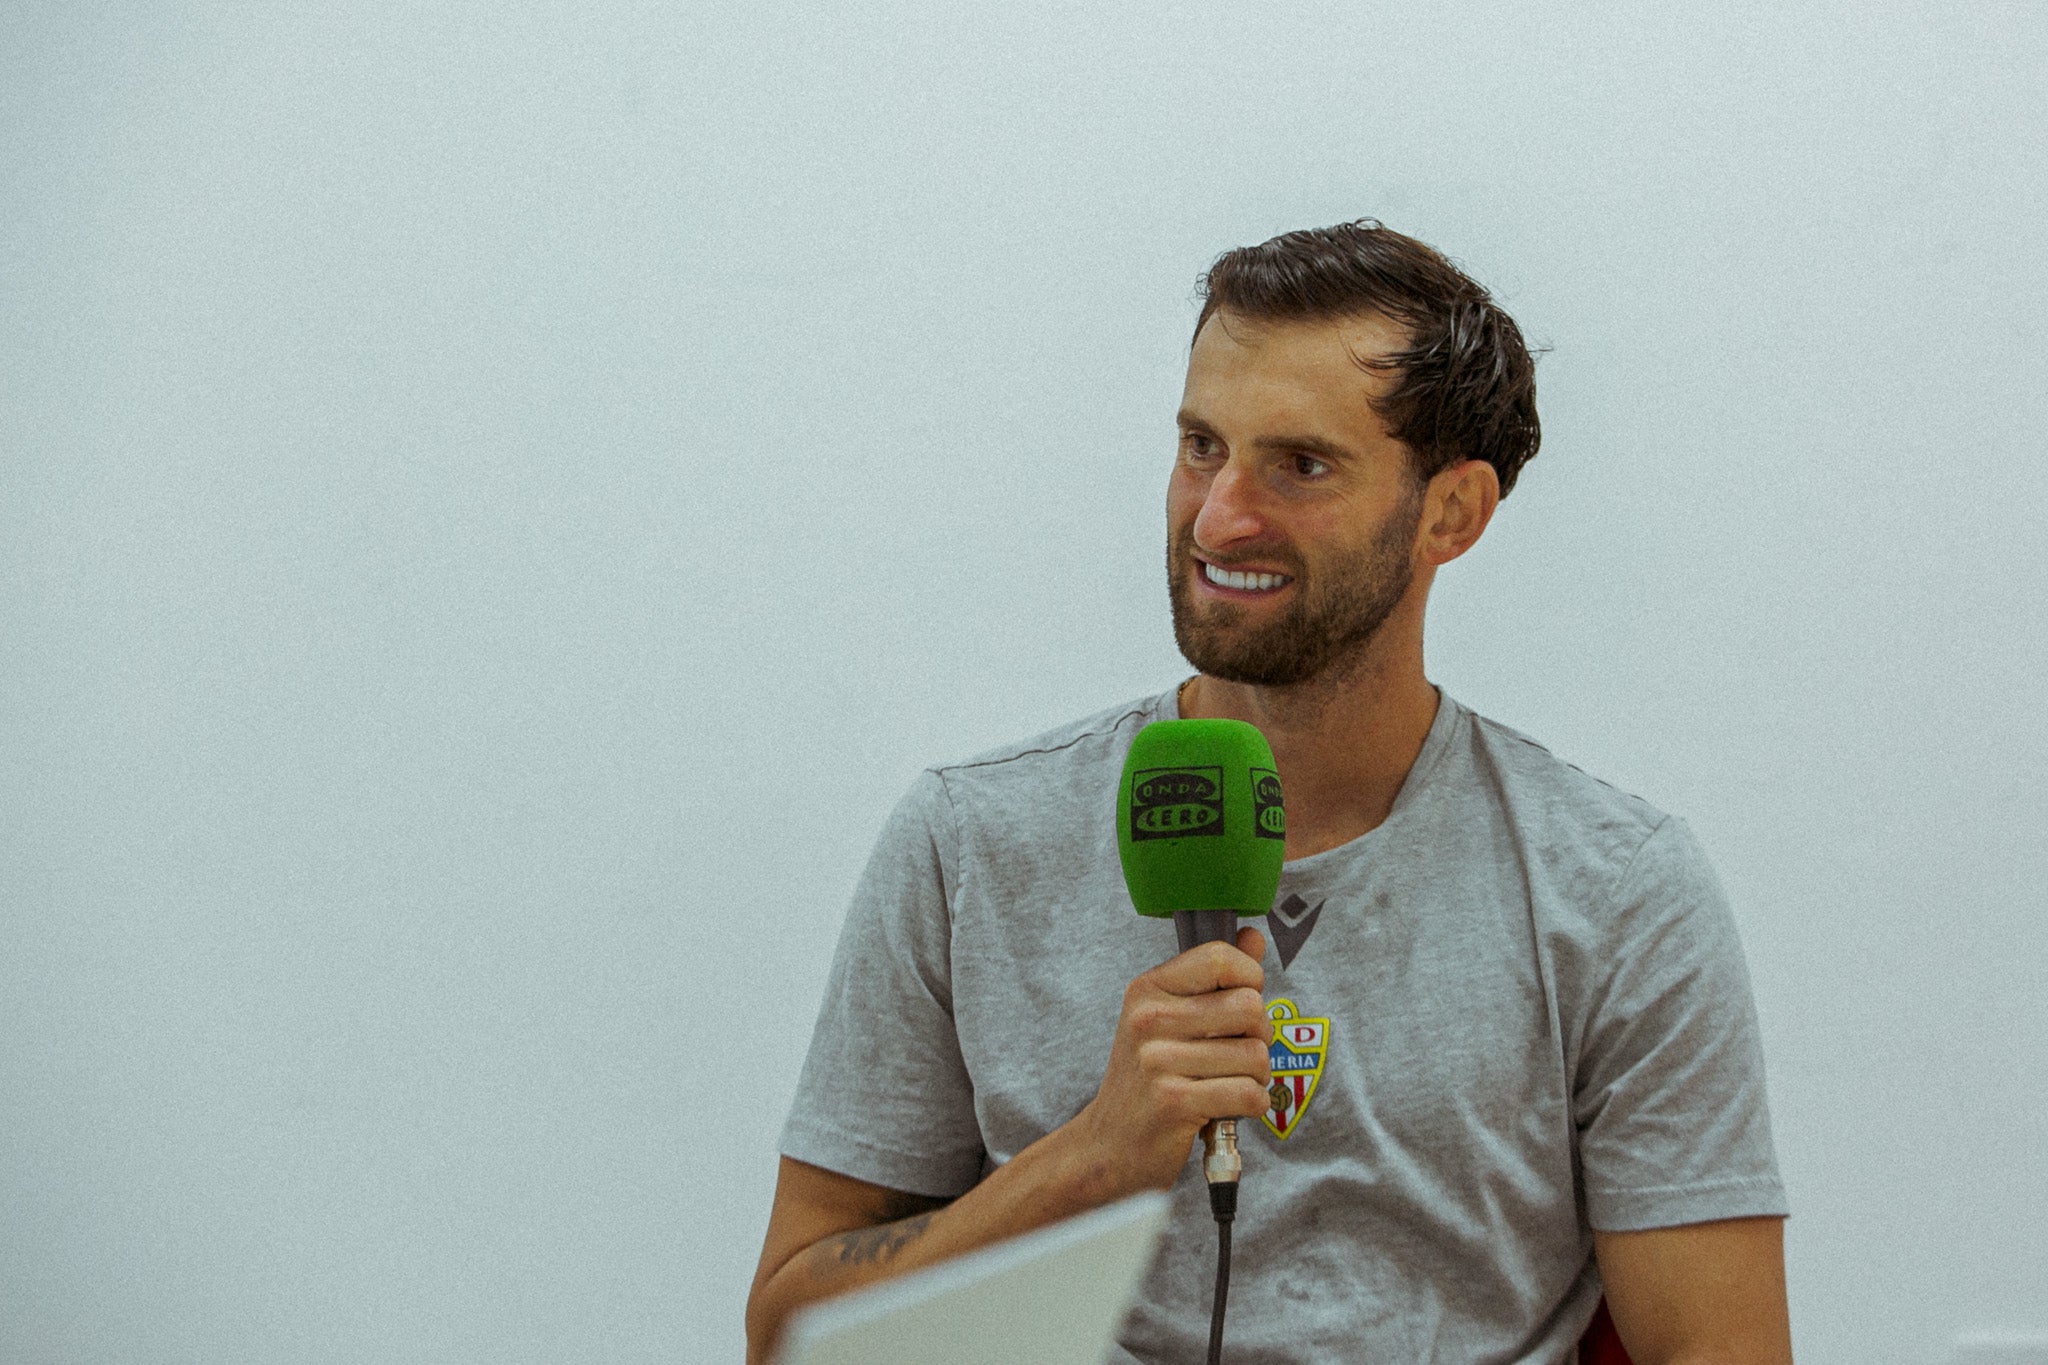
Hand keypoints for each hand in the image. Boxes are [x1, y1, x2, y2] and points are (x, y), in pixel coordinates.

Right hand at [1071, 926, 1270, 1195]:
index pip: (1220, 958)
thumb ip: (1214, 978)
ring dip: (1256, 1077)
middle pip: (1250, 1008)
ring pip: (1256, 1056)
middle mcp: (1149, 1019)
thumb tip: (1252, 936)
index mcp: (1147, 989)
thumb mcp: (1167, 1019)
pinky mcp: (1173, 1103)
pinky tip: (1225, 1108)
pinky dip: (1251, 1106)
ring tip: (1227, 1083)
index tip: (1240, 1005)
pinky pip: (1250, 1095)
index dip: (1250, 980)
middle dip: (1259, 1037)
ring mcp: (1158, 1061)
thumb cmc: (1147, 1080)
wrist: (1107, 1146)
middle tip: (1236, 1054)